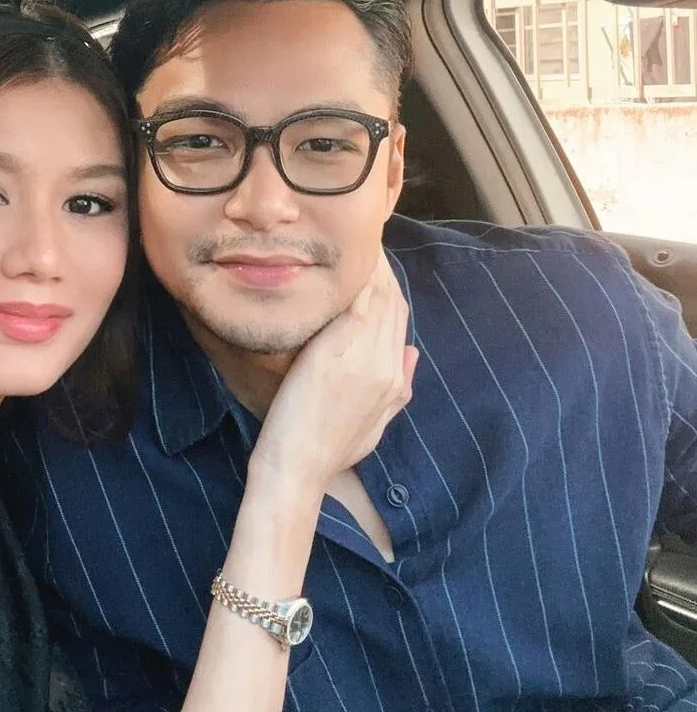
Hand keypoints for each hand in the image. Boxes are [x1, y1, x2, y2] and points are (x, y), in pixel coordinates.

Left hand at [248, 249, 417, 506]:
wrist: (298, 471)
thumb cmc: (325, 453)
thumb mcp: (373, 425)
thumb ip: (397, 390)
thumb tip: (412, 355)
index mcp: (393, 380)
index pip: (399, 319)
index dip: (387, 287)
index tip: (370, 267)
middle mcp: (386, 365)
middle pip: (393, 302)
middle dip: (380, 269)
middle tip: (359, 242)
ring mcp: (364, 357)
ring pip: (379, 296)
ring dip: (369, 265)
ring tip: (353, 240)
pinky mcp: (337, 352)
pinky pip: (356, 302)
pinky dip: (355, 278)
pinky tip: (345, 256)